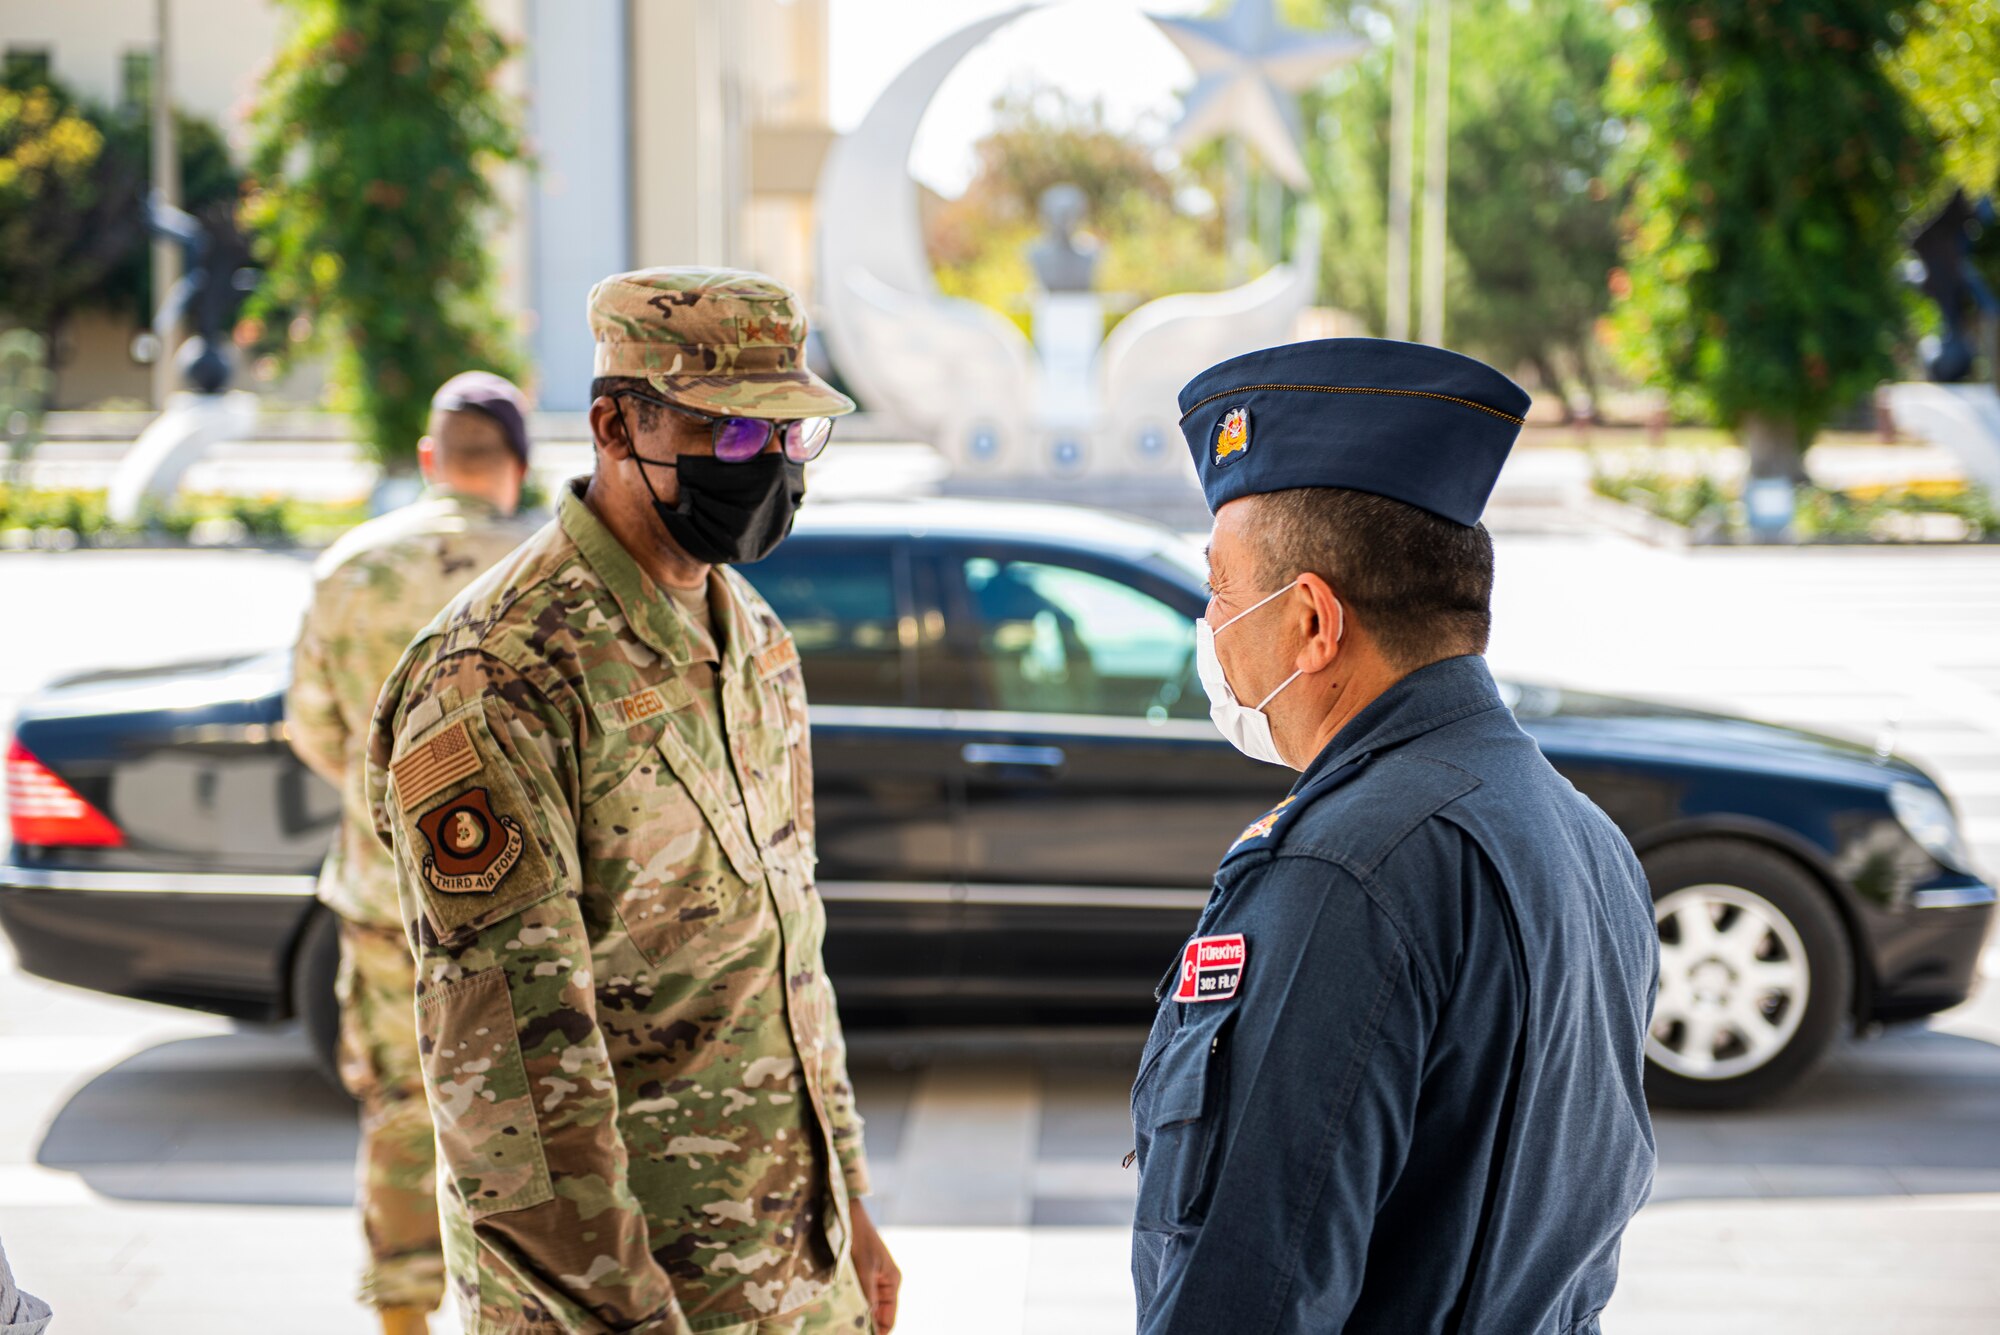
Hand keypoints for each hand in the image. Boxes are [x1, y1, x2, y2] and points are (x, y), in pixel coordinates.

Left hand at [849, 1198, 901, 1331]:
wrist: (846, 1212)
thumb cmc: (859, 1236)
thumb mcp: (864, 1268)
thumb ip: (867, 1296)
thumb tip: (867, 1324)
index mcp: (892, 1282)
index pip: (888, 1320)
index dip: (877, 1333)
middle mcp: (883, 1284)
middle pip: (877, 1317)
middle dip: (864, 1325)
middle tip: (845, 1331)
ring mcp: (870, 1280)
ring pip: (864, 1308)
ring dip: (854, 1316)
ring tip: (840, 1325)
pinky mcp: (857, 1275)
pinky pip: (855, 1298)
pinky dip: (848, 1306)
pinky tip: (836, 1311)